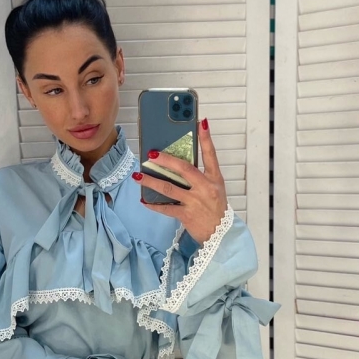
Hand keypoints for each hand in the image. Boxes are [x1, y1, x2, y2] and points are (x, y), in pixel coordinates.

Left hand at [132, 119, 228, 244]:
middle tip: (151, 154)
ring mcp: (195, 201)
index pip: (211, 155)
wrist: (220, 234)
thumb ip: (200, 177)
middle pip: (184, 169)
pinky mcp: (186, 215)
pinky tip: (144, 200)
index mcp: (215, 179)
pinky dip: (153, 205)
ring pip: (169, 188)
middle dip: (166, 160)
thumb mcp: (215, 189)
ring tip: (138, 176)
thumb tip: (177, 165)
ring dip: (151, 182)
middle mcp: (206, 188)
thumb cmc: (215, 209)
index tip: (201, 123)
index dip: (206, 138)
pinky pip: (166, 208)